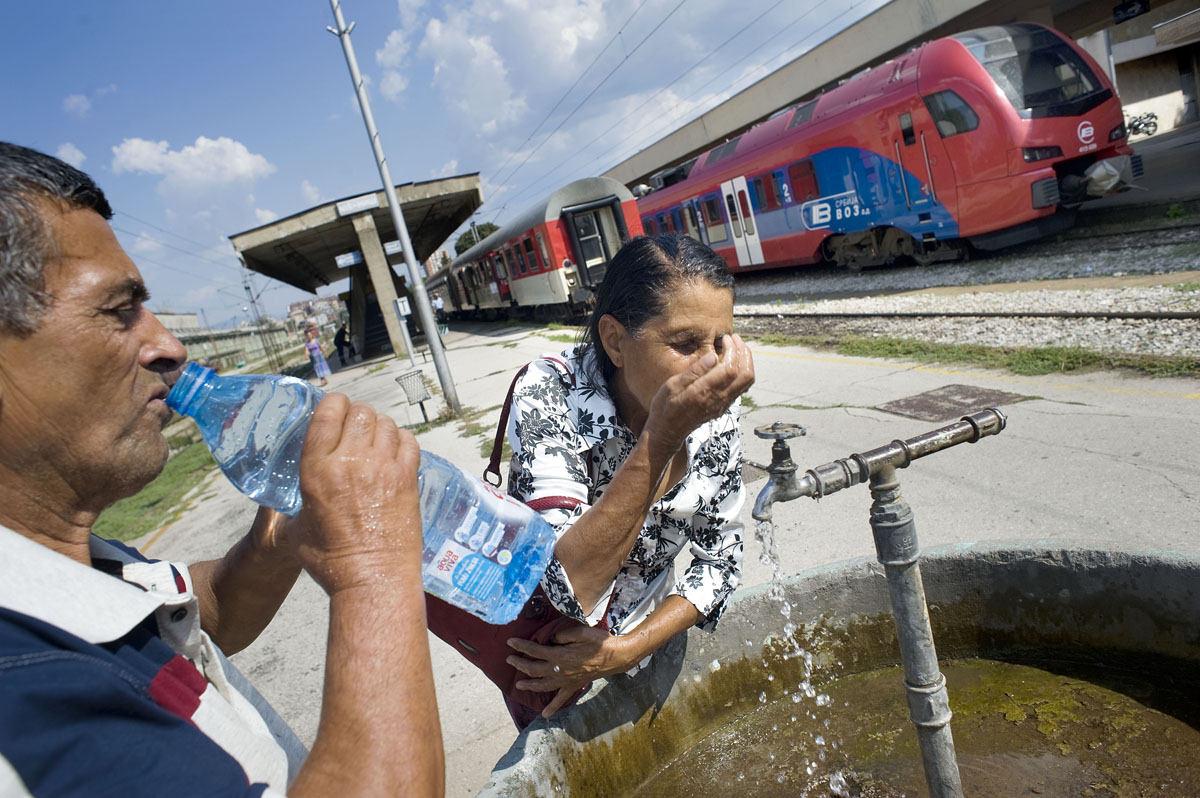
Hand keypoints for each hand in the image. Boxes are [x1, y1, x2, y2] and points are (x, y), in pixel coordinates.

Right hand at [288, 394, 422, 595]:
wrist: (373, 580)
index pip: (328, 412)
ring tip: (376, 441)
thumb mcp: (297, 528)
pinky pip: (409, 441)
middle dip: (357, 415)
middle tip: (356, 427)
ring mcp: (384, 467)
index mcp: (318, 469)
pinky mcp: (408, 478)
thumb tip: (297, 496)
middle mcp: (352, 461)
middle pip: (360, 412)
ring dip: (379, 427)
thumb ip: (298, 501)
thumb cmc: (332, 562)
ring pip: (386, 423)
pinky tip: (396, 452)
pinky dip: (402, 441)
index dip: (333, 403)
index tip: (336, 408)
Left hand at [506, 625, 637, 717]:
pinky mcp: (573, 686)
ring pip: (542, 686)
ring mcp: (566, 681)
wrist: (616, 657)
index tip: (510, 642)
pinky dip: (553, 708)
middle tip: (509, 660)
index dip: (521, 646)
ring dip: (529, 685)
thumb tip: (551, 640)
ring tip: (519, 686)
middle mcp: (560, 671)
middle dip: (519, 664)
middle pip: (534, 669)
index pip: (535, 651)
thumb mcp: (580, 632)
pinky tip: (545, 714)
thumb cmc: (599, 642)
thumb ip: (562, 635)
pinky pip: (561, 699)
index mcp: (560, 656)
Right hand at [644, 333, 754, 453]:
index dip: (733, 350)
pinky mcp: (724, 406)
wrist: (667, 432)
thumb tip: (713, 355)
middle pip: (745, 374)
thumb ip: (694, 371)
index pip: (730, 368)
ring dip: (746, 361)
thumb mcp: (672, 385)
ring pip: (747, 381)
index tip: (725, 338)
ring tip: (736, 347)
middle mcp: (718, 399)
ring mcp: (723, 404)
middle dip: (744, 353)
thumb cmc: (665, 407)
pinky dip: (743, 370)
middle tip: (734, 339)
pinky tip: (733, 361)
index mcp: (704, 392)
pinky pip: (742, 387)